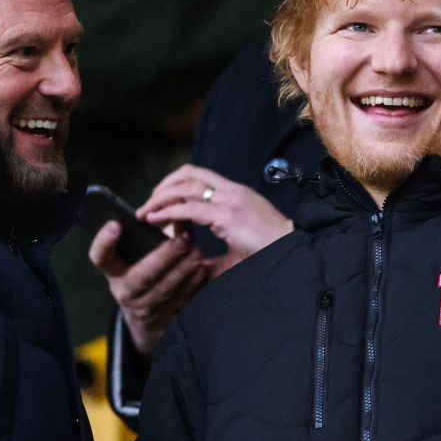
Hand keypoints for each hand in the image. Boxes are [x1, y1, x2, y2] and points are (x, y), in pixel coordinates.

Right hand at [88, 220, 207, 353]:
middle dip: (164, 256)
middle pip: (142, 275)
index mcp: (113, 272)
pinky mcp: (163, 321)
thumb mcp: (136, 261)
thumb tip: (174, 212)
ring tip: (197, 253)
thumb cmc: (142, 278)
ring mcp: (144, 310)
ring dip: (183, 270)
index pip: (100, 257)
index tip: (116, 225)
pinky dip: (193, 285)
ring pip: (164, 290)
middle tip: (183, 239)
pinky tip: (203, 271)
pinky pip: (180, 302)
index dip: (105, 241)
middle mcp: (125, 292)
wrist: (146, 324)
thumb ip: (148, 239)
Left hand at [137, 164, 293, 276]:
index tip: (160, 201)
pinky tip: (156, 220)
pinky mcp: (227, 217)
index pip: (199, 176)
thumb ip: (217, 250)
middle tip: (148, 205)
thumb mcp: (239, 245)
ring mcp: (230, 201)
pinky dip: (168, 213)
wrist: (294, 253)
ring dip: (161, 198)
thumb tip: (198, 266)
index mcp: (236, 193)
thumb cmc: (271, 252)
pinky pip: (189, 209)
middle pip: (188, 173)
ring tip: (146, 212)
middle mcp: (232, 192)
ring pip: (185, 186)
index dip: (175, 184)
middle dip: (163, 186)